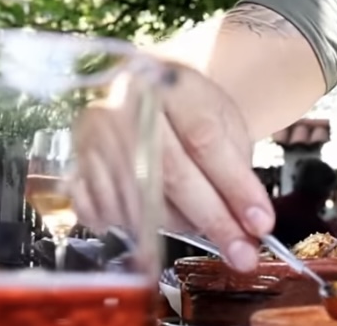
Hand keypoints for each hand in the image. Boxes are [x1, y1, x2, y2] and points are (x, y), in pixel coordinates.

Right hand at [71, 60, 274, 270]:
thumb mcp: (224, 121)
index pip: (205, 140)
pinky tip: (157, 223)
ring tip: (207, 230)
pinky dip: (135, 227)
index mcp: (168, 82)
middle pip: (172, 174)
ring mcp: (93, 134)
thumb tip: (251, 223)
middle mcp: (124, 105)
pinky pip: (105, 210)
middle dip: (213, 220)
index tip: (261, 223)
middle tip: (242, 254)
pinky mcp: (75, 162)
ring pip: (140, 199)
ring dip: (179, 225)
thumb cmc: (192, 108)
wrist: (150, 91)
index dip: (235, 186)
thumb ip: (236, 168)